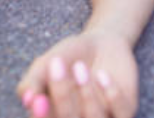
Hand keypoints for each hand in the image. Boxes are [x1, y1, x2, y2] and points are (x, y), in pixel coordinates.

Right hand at [17, 31, 137, 117]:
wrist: (102, 42)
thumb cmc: (69, 56)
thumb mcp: (47, 63)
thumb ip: (33, 80)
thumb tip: (27, 99)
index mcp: (54, 117)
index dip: (42, 117)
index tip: (39, 99)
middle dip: (62, 96)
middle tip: (56, 63)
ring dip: (86, 93)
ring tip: (80, 65)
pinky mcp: (126, 111)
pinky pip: (122, 113)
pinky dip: (111, 95)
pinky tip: (102, 74)